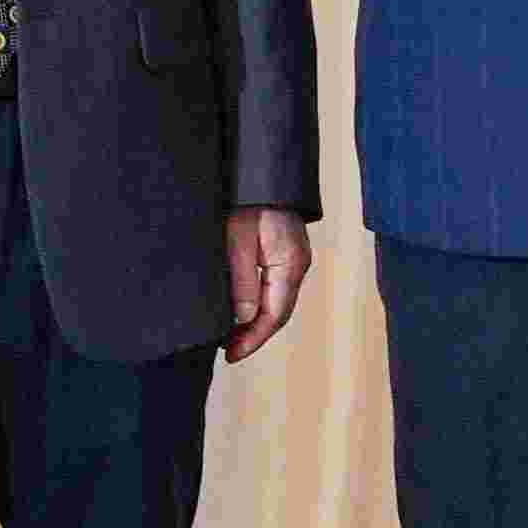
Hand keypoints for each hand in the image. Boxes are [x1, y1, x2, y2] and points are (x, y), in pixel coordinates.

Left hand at [223, 207, 310, 360]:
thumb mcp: (237, 241)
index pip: (274, 315)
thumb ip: (242, 283)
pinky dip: (259, 304)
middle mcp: (298, 265)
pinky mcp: (286, 254)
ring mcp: (294, 259)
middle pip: (279, 312)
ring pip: (278, 302)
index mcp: (289, 264)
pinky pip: (276, 288)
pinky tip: (243, 311)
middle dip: (254, 335)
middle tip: (229, 351)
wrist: (261, 172)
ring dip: (256, 322)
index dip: (253, 339)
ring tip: (231, 337)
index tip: (232, 354)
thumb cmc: (248, 200)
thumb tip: (244, 320)